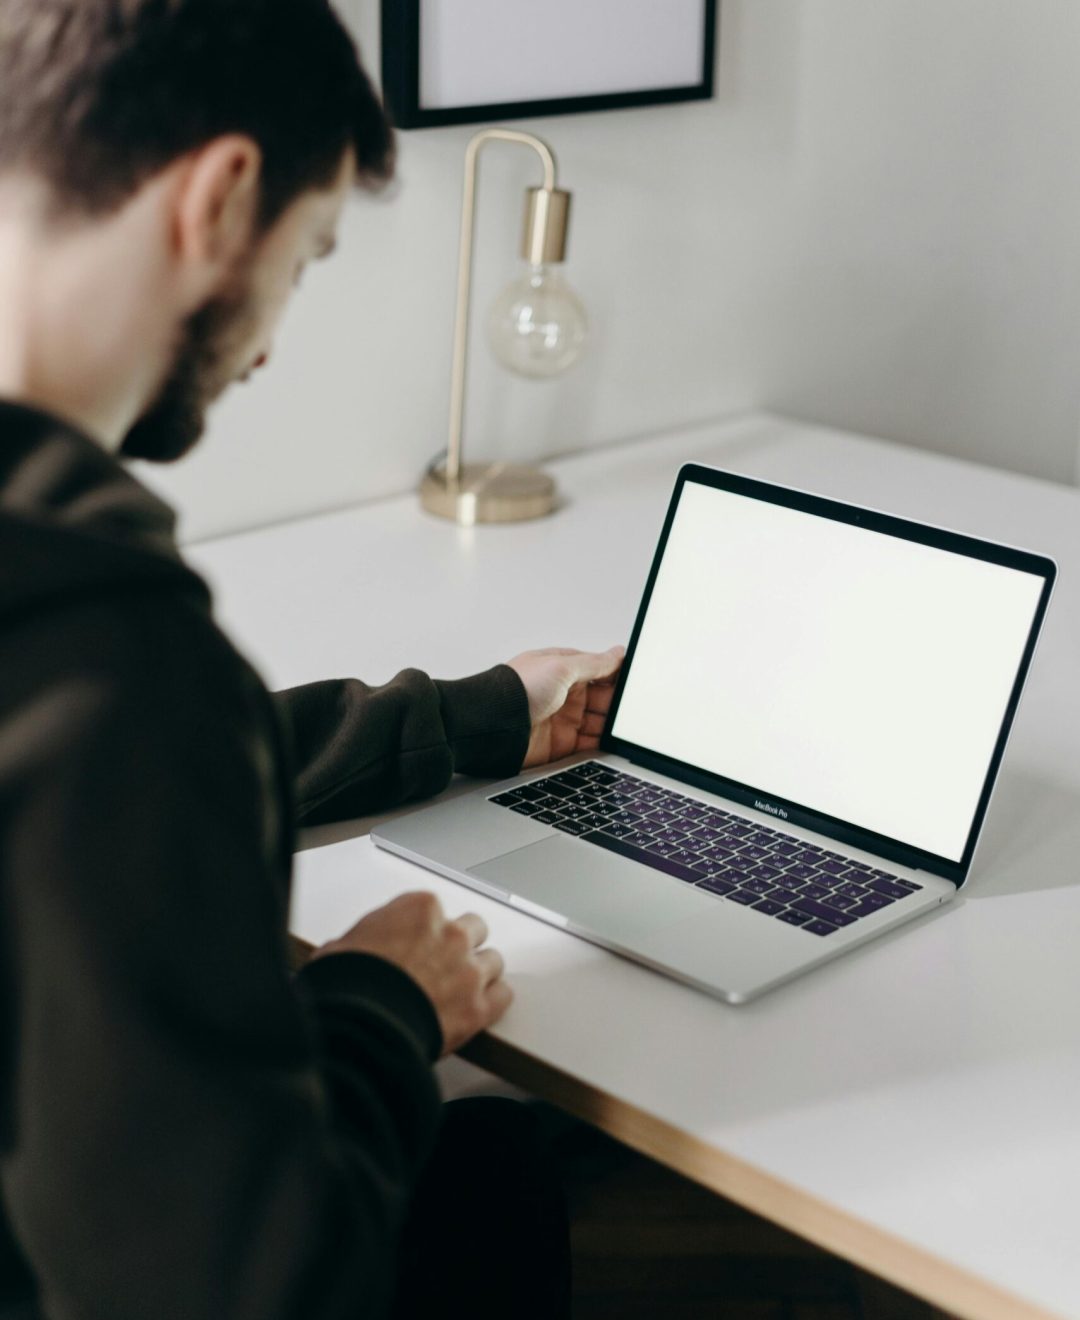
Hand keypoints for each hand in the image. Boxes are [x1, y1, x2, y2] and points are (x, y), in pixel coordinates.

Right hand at [314, 893, 511, 1056]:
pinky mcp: (479, 1007)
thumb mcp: (342, 947)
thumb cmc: (347, 986)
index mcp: (420, 909)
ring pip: (493, 961)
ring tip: (463, 988)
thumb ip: (366, 940)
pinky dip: (493, 1001)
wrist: (361, 1026)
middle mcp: (451, 933)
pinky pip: (503, 995)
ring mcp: (469, 969)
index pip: (435, 909)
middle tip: (444, 962)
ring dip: (480, 972)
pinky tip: (481, 1007)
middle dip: (461, 944)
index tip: (418, 942)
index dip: (426, 930)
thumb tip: (357, 951)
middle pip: (474, 928)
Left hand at [508, 645, 624, 768]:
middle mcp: (563, 693)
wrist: (492, 726)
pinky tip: (613, 742)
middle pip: (602, 698)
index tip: (636, 682)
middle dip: (618, 703)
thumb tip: (617, 654)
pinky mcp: (561, 745)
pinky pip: (589, 745)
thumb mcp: (561, 667)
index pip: (599, 670)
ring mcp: (562, 719)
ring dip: (612, 724)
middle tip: (634, 707)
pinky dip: (602, 744)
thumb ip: (594, 663)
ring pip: (599, 722)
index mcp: (562, 669)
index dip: (617, 676)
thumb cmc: (516, 690)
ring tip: (628, 726)